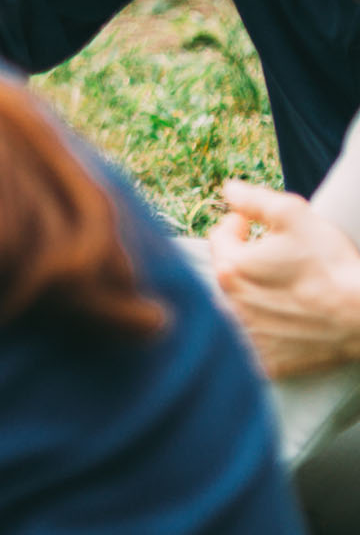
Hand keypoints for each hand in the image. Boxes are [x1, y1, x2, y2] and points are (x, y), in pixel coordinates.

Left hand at [209, 180, 359, 377]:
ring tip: (283, 288)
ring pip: (238, 306)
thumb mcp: (294, 215)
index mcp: (231, 268)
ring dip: (252, 294)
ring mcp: (248, 337)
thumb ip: (254, 199)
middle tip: (275, 258)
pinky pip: (255, 343)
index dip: (238, 226)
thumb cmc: (331, 265)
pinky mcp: (267, 361)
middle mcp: (230, 305)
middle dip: (245, 261)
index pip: (219, 237)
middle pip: (227, 273)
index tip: (252, 225)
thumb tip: (228, 189)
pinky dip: (265, 329)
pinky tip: (287, 319)